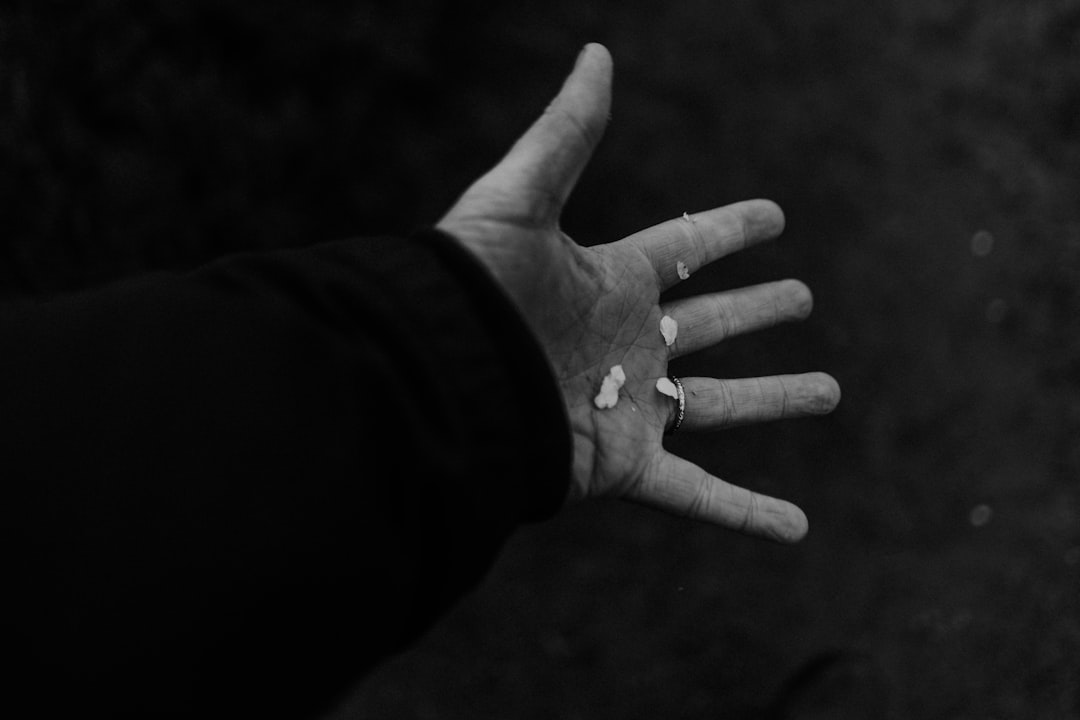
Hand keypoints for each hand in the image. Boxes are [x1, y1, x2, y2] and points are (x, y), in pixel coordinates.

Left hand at [437, 44, 838, 542]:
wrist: (435, 382)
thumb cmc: (471, 291)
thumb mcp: (517, 199)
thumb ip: (565, 133)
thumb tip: (597, 52)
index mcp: (610, 281)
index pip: (687, 248)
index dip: (731, 230)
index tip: (775, 217)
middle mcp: (626, 344)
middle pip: (709, 327)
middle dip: (756, 312)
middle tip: (802, 298)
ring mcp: (629, 409)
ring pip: (720, 408)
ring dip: (776, 400)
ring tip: (830, 390)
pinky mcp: (622, 467)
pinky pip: (699, 495)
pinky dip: (748, 516)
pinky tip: (798, 528)